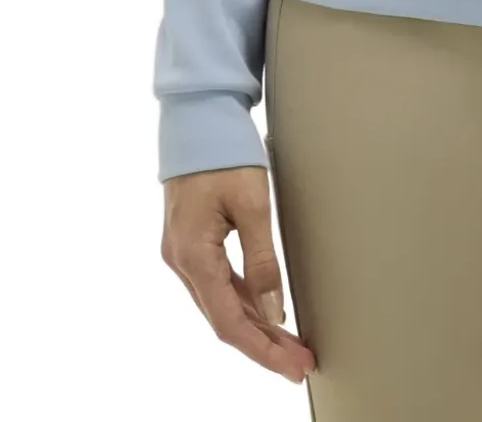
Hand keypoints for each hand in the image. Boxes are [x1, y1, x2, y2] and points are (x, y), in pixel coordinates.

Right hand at [161, 165, 316, 381]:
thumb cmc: (225, 151)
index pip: (229, 322)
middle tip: (301, 362)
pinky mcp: (190, 242)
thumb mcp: (252, 204)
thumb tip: (273, 312)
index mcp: (193, 255)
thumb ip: (262, 261)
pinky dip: (241, 302)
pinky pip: (216, 284)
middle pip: (223, 319)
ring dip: (254, 327)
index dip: (262, 350)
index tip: (293, 366)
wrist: (198, 114)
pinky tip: (265, 313)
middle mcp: (181, 260)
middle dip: (263, 345)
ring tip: (290, 344)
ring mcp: (182, 252)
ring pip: (219, 304)